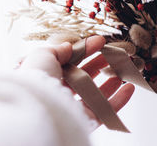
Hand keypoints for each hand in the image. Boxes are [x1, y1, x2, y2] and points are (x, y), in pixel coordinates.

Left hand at [20, 36, 134, 128]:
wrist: (35, 107)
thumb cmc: (36, 77)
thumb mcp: (43, 54)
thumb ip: (58, 50)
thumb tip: (69, 46)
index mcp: (47, 76)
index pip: (69, 61)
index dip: (85, 50)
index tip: (99, 41)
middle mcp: (59, 92)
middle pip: (83, 76)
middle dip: (97, 63)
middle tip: (110, 54)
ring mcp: (72, 107)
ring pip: (94, 93)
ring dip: (109, 82)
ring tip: (120, 69)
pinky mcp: (84, 122)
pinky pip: (104, 111)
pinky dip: (118, 100)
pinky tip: (128, 88)